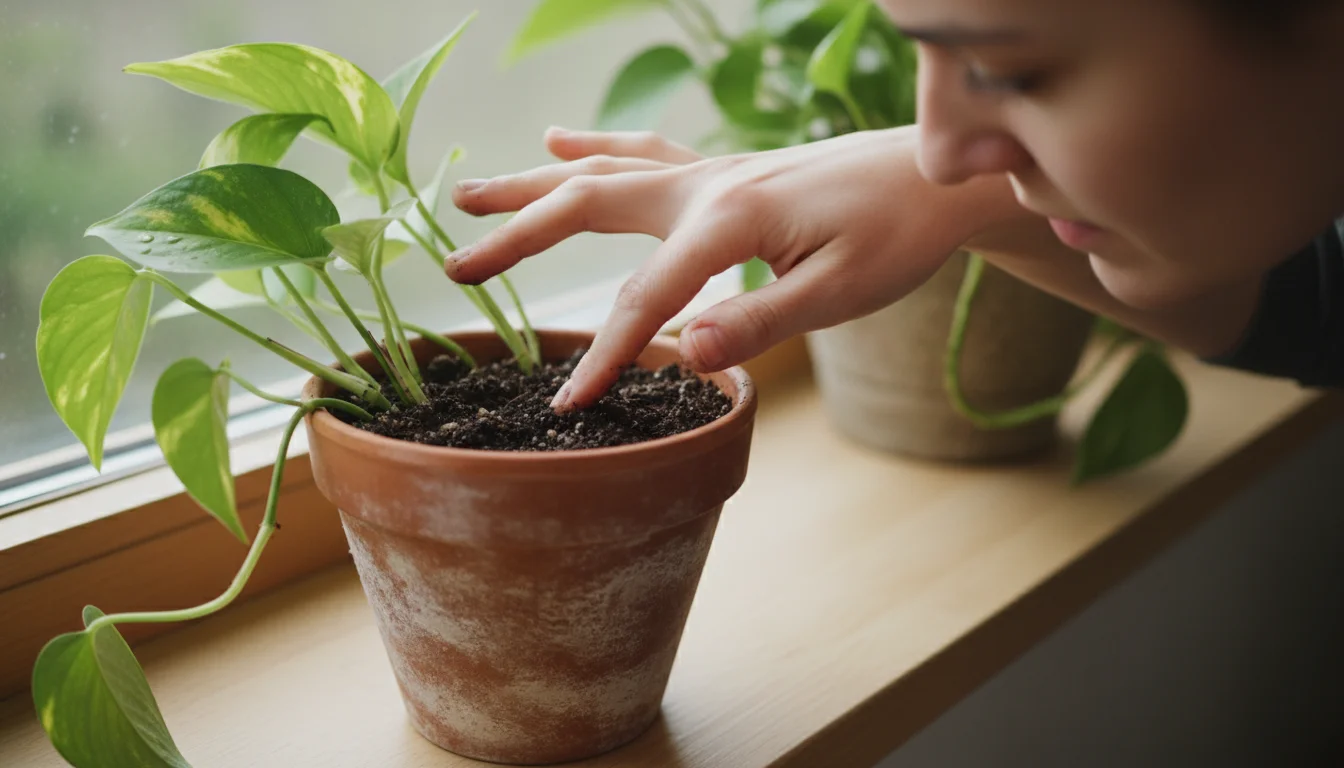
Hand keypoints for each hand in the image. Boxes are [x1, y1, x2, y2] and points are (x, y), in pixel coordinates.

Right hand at [448, 126, 1014, 411]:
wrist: (940, 179)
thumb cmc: (897, 236)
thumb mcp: (839, 293)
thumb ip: (759, 322)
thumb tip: (686, 354)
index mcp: (728, 221)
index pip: (647, 299)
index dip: (606, 355)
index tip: (564, 405)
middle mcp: (707, 187)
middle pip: (589, 206)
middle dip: (518, 236)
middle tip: (456, 265)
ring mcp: (713, 172)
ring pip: (603, 172)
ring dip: (534, 184)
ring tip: (472, 193)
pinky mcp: (725, 172)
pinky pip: (642, 156)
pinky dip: (594, 149)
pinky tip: (561, 141)